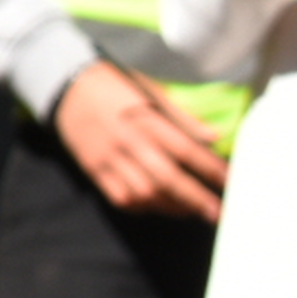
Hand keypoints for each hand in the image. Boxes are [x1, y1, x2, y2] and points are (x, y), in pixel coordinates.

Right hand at [53, 60, 227, 221]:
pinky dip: (141, 206)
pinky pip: (119, 197)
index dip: (211, 169)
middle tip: (217, 213)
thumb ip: (181, 117)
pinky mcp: (93, 168)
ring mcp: (108, 157)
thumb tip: (214, 138)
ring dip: (170, 206)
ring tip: (190, 211)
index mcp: (145, 118)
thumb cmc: (115, 84)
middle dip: (195, 198)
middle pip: (167, 177)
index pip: (185, 149)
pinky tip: (156, 205)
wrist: (66, 84)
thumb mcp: (149, 91)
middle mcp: (127, 140)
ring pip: (143, 193)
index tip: (231, 182)